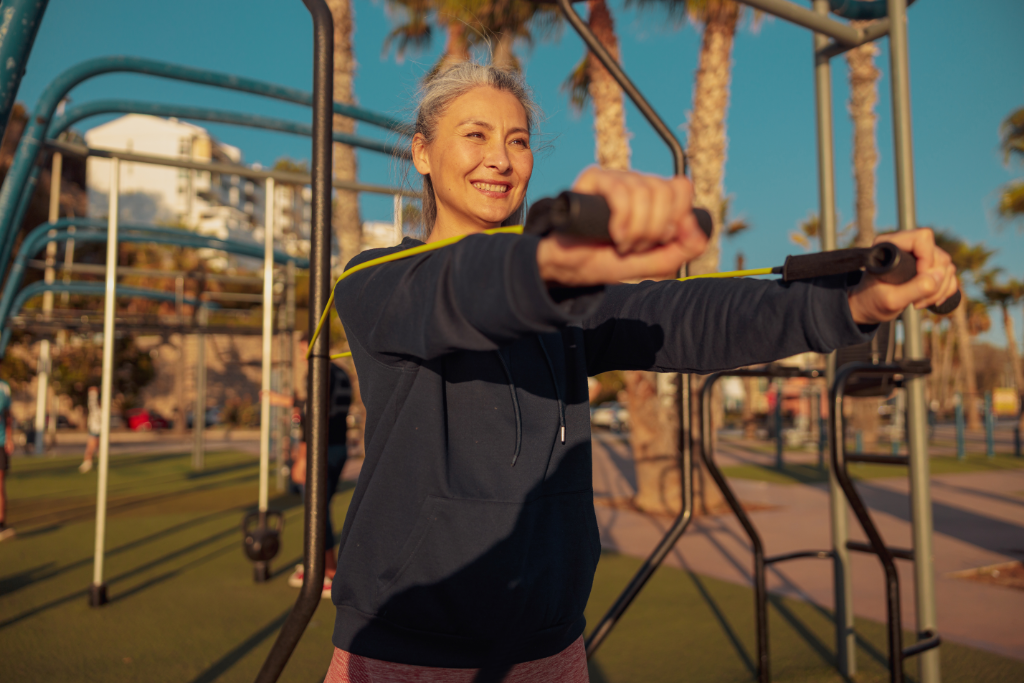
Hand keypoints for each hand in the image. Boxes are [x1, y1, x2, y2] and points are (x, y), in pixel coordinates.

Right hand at [536, 167, 707, 286]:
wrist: (573, 267)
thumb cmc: (612, 261)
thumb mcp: (657, 263)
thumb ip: (685, 248)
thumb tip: (695, 226)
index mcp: (655, 198)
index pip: (681, 188)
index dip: (677, 215)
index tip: (662, 239)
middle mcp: (638, 183)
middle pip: (665, 191)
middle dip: (654, 229)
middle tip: (637, 246)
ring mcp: (616, 178)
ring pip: (644, 192)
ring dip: (636, 230)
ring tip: (622, 244)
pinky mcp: (595, 179)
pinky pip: (621, 192)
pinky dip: (622, 220)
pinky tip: (614, 234)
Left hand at [847, 228, 957, 324]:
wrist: (870, 307)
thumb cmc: (873, 301)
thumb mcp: (891, 300)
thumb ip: (915, 288)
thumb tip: (939, 275)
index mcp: (889, 245)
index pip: (922, 238)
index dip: (927, 259)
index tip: (918, 279)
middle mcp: (906, 245)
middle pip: (939, 256)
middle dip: (934, 283)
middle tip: (915, 301)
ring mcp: (919, 255)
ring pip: (947, 267)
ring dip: (938, 290)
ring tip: (917, 302)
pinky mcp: (929, 266)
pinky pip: (950, 275)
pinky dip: (944, 291)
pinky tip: (928, 300)